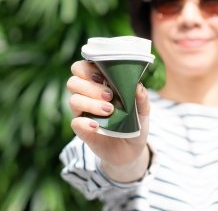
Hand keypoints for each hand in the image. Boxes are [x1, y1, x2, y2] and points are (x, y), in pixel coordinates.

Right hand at [66, 60, 149, 181]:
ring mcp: (83, 113)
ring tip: (109, 110)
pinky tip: (97, 126)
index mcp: (100, 85)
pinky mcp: (82, 130)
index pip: (83, 68)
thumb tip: (138, 86)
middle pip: (73, 81)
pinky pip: (75, 122)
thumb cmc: (135, 124)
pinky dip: (85, 122)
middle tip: (110, 95)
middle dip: (90, 86)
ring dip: (91, 102)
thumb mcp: (143, 112)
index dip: (88, 68)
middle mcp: (87, 96)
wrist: (131, 151)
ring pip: (73, 99)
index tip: (103, 75)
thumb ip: (142, 99)